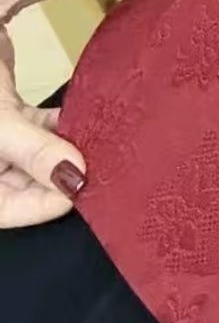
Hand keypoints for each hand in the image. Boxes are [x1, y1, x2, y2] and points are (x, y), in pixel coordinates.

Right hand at [0, 23, 86, 227]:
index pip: (7, 210)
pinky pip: (33, 129)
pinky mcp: (3, 112)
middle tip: (104, 167)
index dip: (44, 206)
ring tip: (101, 143)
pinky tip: (85, 118)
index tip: (85, 187)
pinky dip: (58, 126)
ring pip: (32, 157)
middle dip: (59, 177)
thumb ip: (31, 150)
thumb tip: (74, 180)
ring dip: (64, 149)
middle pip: (22, 186)